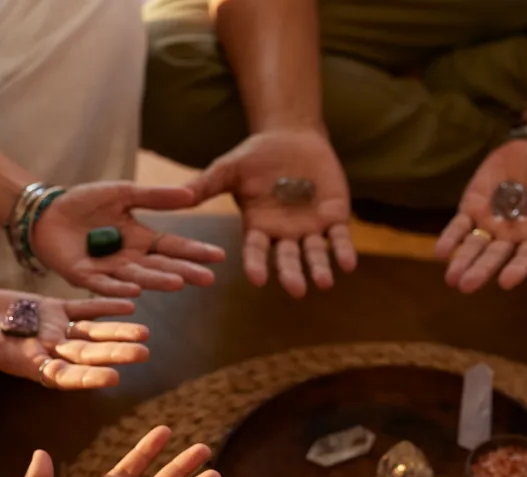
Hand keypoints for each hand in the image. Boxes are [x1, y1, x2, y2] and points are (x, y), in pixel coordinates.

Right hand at [0, 289, 149, 409]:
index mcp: (30, 365)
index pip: (65, 375)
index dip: (88, 377)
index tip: (114, 378)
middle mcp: (48, 350)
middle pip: (87, 354)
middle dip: (114, 353)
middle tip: (143, 353)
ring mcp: (53, 329)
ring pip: (91, 332)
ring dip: (117, 331)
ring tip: (144, 333)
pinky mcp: (51, 308)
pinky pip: (83, 306)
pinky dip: (104, 305)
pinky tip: (129, 304)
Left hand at [33, 183, 223, 296]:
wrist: (45, 212)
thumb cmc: (85, 202)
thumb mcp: (123, 193)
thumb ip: (155, 197)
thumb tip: (190, 194)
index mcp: (142, 240)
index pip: (174, 247)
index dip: (195, 251)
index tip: (219, 256)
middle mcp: (131, 259)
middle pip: (161, 267)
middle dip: (184, 272)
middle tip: (208, 278)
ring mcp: (109, 270)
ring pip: (138, 277)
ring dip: (157, 282)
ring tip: (178, 283)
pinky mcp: (84, 277)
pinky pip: (103, 285)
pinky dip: (118, 289)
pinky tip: (134, 291)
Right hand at [188, 129, 356, 298]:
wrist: (292, 137)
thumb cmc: (256, 156)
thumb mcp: (229, 168)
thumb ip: (206, 184)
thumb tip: (178, 196)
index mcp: (258, 228)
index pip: (256, 251)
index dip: (257, 265)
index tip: (257, 279)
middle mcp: (284, 235)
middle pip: (288, 258)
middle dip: (292, 273)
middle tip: (296, 289)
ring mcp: (311, 228)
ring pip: (315, 254)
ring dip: (320, 268)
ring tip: (323, 282)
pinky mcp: (334, 218)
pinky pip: (340, 239)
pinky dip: (343, 251)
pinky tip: (348, 264)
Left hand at [436, 140, 526, 293]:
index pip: (526, 258)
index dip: (517, 269)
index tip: (507, 282)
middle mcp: (512, 238)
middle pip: (494, 257)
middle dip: (480, 271)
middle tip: (466, 286)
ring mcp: (490, 224)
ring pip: (474, 246)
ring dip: (462, 261)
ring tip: (451, 278)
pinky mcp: (473, 207)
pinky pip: (459, 226)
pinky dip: (450, 238)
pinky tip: (441, 251)